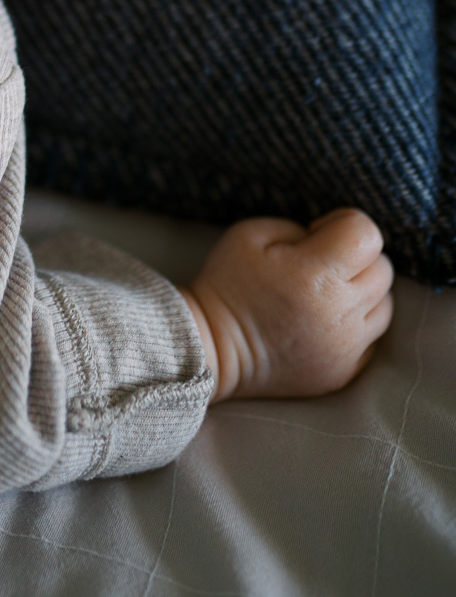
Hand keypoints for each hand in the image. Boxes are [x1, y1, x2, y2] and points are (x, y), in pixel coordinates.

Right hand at [180, 208, 393, 401]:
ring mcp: (345, 348)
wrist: (212, 348)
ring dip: (361, 292)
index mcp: (315, 275)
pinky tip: (324, 321)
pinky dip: (356, 325)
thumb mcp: (252, 234)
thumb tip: (331, 240)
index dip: (343, 223)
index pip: (366, 233)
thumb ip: (300, 229)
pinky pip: (372, 339)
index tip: (317, 233)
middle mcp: (339, 314)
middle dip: (354, 257)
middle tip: (319, 263)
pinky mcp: (345, 373)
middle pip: (381, 268)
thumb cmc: (228, 283)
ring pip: (384, 305)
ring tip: (325, 294)